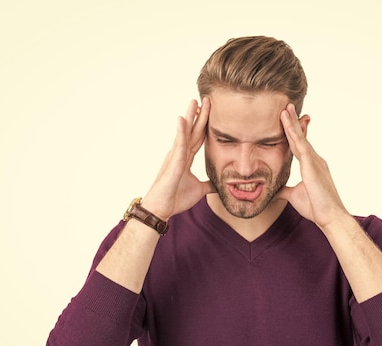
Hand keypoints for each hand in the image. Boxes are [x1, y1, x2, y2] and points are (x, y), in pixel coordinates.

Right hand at [142, 98, 214, 219]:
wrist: (161, 209)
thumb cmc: (175, 198)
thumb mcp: (199, 189)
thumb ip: (209, 184)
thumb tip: (220, 185)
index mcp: (185, 158)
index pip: (198, 137)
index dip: (205, 125)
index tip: (211, 111)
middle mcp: (179, 154)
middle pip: (192, 130)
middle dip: (200, 115)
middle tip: (206, 99)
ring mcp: (175, 156)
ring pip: (184, 132)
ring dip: (190, 116)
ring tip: (195, 101)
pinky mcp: (172, 162)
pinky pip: (178, 144)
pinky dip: (181, 131)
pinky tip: (183, 119)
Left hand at [276, 104, 347, 228]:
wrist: (330, 217)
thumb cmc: (316, 208)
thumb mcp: (294, 196)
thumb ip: (284, 190)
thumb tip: (273, 191)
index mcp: (311, 166)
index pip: (299, 146)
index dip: (293, 133)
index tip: (287, 120)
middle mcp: (314, 160)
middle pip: (300, 137)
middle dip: (293, 122)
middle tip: (286, 107)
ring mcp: (315, 161)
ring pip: (300, 138)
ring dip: (292, 123)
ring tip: (285, 108)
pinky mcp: (312, 165)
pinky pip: (301, 146)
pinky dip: (294, 133)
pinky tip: (287, 123)